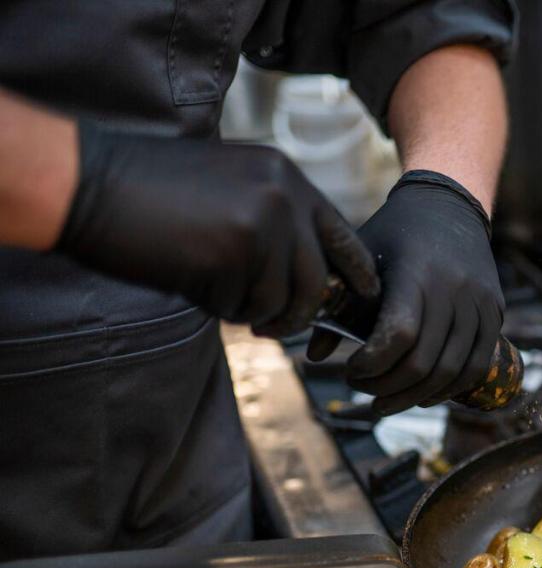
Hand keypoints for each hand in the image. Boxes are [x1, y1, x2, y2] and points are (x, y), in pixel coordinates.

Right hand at [57, 122, 376, 336]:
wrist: (89, 184)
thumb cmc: (151, 192)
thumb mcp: (231, 186)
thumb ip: (277, 220)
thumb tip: (315, 279)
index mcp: (286, 176)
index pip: (343, 235)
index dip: (356, 275)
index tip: (361, 299)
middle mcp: (283, 196)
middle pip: (318, 281)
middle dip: (299, 313)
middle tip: (275, 327)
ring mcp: (262, 224)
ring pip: (282, 300)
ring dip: (253, 312)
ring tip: (216, 291)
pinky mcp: (234, 255)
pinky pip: (243, 307)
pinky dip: (220, 309)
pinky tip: (192, 282)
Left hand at [308, 171, 503, 414]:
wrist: (448, 207)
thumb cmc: (394, 236)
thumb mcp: (361, 259)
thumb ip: (337, 306)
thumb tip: (313, 356)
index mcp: (415, 272)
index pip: (399, 335)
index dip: (373, 364)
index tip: (351, 370)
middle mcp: (453, 288)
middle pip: (423, 361)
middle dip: (387, 387)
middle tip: (363, 389)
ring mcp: (479, 302)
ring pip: (451, 371)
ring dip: (416, 396)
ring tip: (388, 401)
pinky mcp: (495, 312)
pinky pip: (478, 365)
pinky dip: (451, 388)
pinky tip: (425, 395)